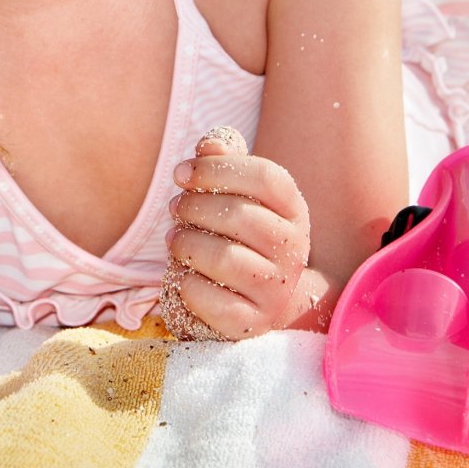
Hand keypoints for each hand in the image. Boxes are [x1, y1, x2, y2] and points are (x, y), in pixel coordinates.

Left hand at [163, 128, 311, 339]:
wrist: (262, 301)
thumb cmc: (240, 238)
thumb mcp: (239, 199)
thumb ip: (225, 166)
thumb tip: (209, 144)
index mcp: (294, 212)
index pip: (266, 177)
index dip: (218, 169)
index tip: (182, 173)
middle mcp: (293, 251)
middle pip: (241, 216)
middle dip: (195, 207)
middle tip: (175, 207)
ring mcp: (276, 290)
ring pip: (226, 259)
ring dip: (187, 244)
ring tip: (175, 240)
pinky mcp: (252, 323)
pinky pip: (212, 301)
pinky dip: (187, 285)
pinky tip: (183, 275)